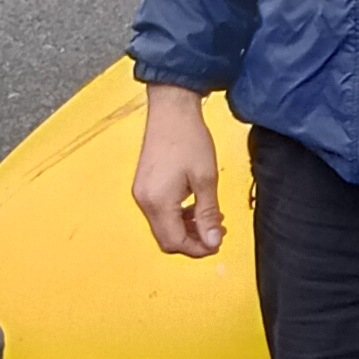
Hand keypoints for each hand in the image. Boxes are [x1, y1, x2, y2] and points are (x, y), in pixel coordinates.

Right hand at [133, 82, 225, 257]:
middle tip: (216, 232)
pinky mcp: (145, 185)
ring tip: (210, 217)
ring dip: (187, 228)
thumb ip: (208, 214)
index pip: (175, 242)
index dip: (198, 248)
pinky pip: (160, 212)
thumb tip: (213, 240)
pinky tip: (195, 206)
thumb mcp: (206, 179)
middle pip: (167, 238)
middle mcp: (144, 200)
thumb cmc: (188, 138)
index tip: (217, 243)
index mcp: (158, 201)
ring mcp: (142, 193)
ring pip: (164, 226)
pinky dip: (178, 216)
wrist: (171, 110)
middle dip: (193, 241)